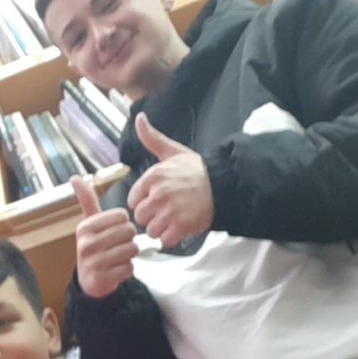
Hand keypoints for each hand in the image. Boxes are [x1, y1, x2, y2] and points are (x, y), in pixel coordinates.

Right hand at [72, 175, 137, 298]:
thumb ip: (87, 200)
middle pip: (129, 231)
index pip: (122, 216)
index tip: (113, 232)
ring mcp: (93, 262)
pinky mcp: (102, 279)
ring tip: (117, 257)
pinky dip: (127, 269)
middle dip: (128, 239)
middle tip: (117, 246)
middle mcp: (86, 244)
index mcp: (85, 227)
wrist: (89, 280)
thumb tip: (74, 177)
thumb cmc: (95, 247)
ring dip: (129, 254)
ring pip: (132, 249)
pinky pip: (129, 268)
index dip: (123, 224)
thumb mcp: (90, 224)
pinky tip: (115, 270)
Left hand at [126, 113, 213, 247]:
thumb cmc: (196, 170)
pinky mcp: (181, 226)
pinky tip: (180, 227)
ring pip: (151, 230)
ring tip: (175, 218)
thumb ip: (152, 139)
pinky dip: (172, 238)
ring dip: (161, 228)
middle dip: (152, 216)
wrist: (224, 186)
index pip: (133, 200)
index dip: (144, 201)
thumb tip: (138, 118)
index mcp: (153, 176)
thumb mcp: (173, 151)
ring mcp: (170, 211)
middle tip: (167, 210)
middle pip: (141, 217)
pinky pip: (165, 240)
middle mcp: (159, 194)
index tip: (157, 199)